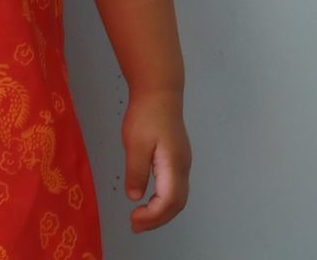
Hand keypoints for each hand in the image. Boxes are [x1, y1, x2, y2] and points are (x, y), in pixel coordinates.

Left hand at [121, 87, 191, 232]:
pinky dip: (164, 201)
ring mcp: (183, 162)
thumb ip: (136, 172)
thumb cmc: (146, 115)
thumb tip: (135, 197)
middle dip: (158, 220)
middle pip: (177, 204)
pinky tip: (150, 201)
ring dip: (161, 212)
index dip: (152, 216)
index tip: (132, 219)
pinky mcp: (178, 157)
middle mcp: (183, 167)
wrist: (159, 90)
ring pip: (179, 197)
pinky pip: (176, 188)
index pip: (168, 202)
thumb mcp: (135, 144)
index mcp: (174, 165)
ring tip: (141, 218)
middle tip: (135, 225)